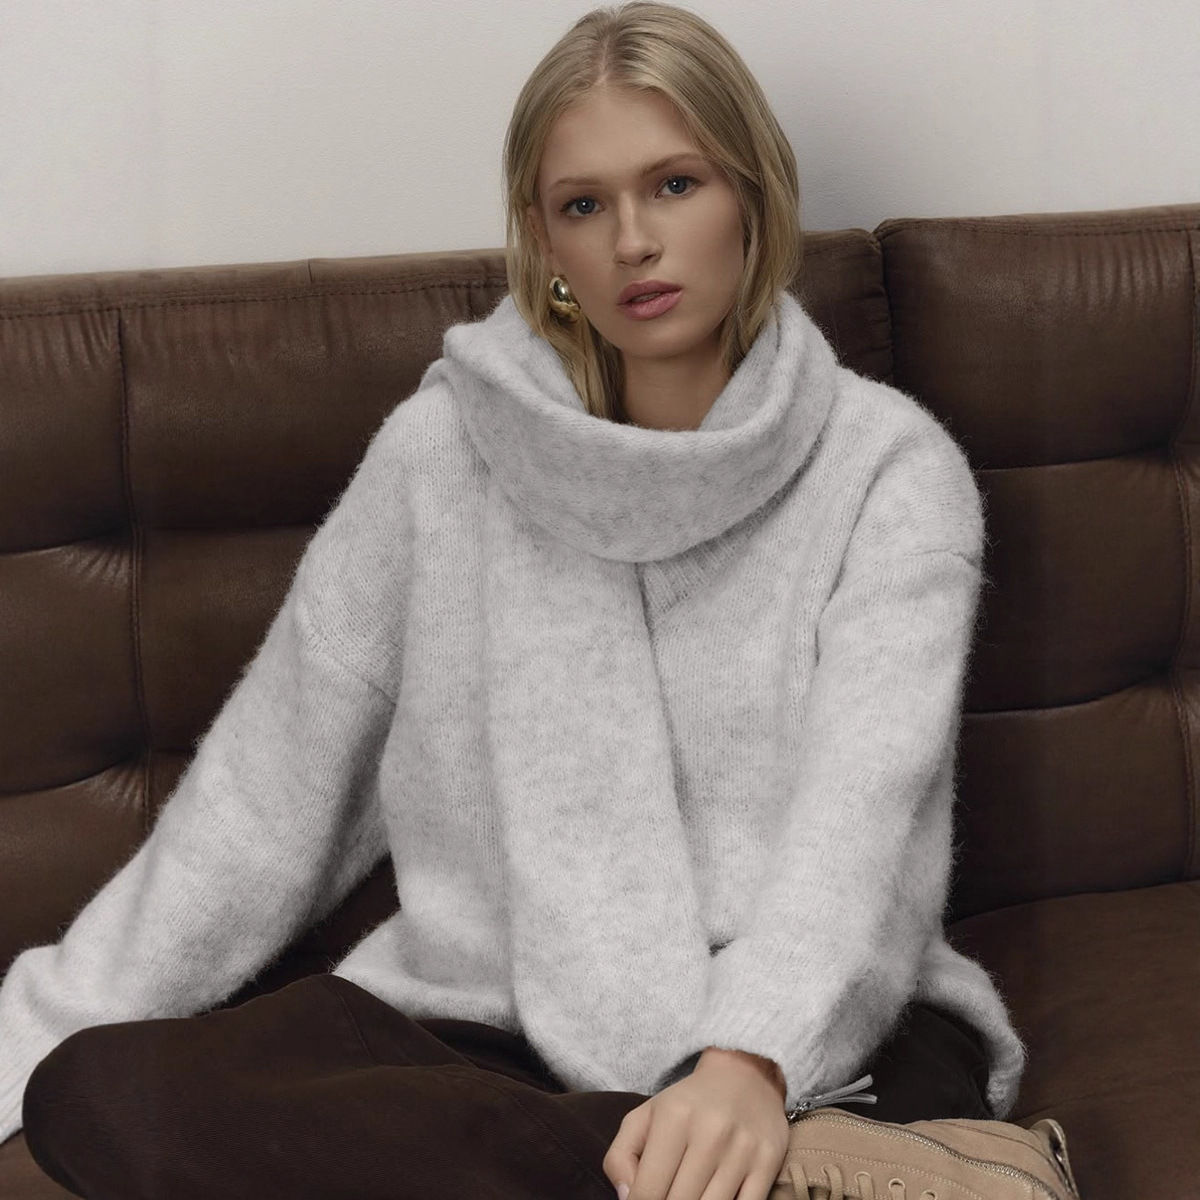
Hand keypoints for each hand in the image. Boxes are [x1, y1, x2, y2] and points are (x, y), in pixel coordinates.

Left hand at [603, 1048, 790, 1199]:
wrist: (745, 1074)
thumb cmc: (687, 1104)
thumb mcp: (644, 1116)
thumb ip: (620, 1156)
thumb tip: (626, 1198)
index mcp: (673, 1118)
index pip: (648, 1191)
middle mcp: (710, 1132)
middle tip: (668, 1196)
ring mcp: (742, 1149)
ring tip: (689, 1196)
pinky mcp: (768, 1161)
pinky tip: (715, 1199)